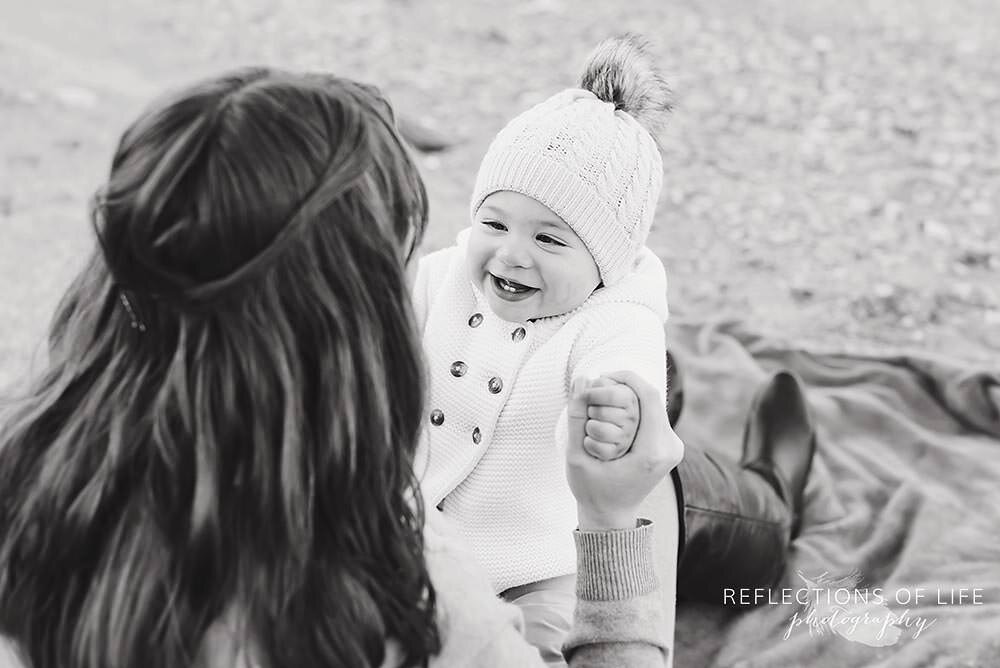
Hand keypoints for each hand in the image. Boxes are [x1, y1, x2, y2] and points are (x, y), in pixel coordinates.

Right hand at [565, 370, 683, 529]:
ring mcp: (672, 447)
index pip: (648, 396)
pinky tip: (613, 415)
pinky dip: (633, 410)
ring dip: (628, 398)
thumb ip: (577, 416)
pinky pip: (653, 416)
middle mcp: (670, 447)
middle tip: (597, 390)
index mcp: (652, 451)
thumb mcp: (576, 455)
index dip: (626, 378)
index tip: (602, 375)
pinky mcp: (668, 446)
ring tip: (603, 404)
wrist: (611, 518)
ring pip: (652, 405)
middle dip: (624, 388)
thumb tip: (581, 379)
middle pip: (651, 398)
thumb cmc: (592, 491)